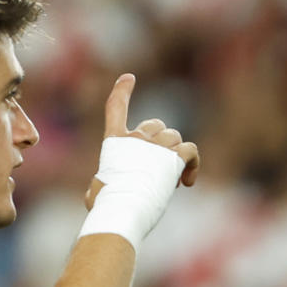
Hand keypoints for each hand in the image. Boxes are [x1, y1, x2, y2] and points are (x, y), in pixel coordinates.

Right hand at [85, 73, 199, 209]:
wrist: (122, 208)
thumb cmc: (106, 205)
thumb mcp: (95, 191)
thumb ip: (100, 184)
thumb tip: (93, 194)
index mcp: (113, 142)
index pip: (115, 108)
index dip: (122, 91)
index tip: (128, 78)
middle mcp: (135, 137)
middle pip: (156, 125)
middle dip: (161, 143)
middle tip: (160, 170)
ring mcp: (156, 145)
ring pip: (175, 138)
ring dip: (176, 155)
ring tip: (170, 179)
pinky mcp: (174, 157)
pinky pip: (191, 151)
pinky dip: (193, 164)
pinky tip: (186, 182)